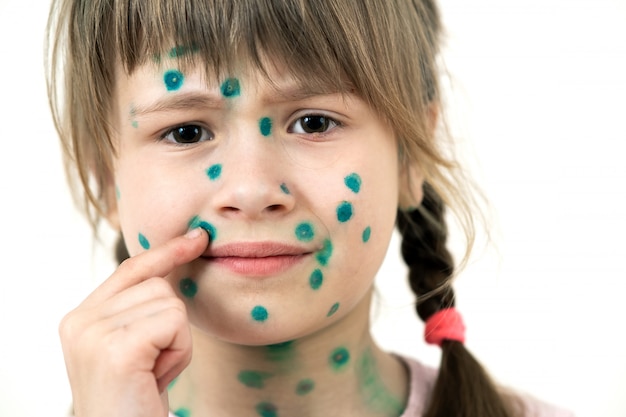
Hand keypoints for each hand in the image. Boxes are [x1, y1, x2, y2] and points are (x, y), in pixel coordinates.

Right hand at [59, 228, 208, 416]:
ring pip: (170, 303)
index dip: (166, 252)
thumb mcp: (134, 348)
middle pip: (158, 286)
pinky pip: (175, 322)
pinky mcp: (116, 347)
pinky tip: (156, 377)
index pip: (130, 269)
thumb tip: (172, 267)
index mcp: (81, 318)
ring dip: (177, 342)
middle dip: (172, 326)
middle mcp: (80, 321)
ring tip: (152, 374)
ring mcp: (94, 333)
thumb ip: (140, 310)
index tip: (196, 238)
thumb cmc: (135, 401)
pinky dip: (179, 351)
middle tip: (152, 367)